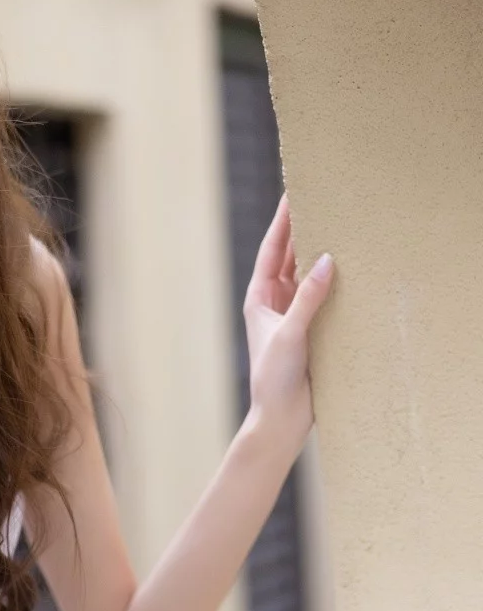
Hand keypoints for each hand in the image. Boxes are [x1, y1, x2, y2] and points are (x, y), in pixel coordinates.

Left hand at [243, 191, 334, 462]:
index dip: (283, 221)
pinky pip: (323, 296)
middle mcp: (275, 302)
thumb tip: (326, 260)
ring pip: (308, 275)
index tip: (292, 191)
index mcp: (260, 298)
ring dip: (321, 253)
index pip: (273, 250)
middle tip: (322, 198)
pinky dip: (334, 280)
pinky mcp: (311, 329)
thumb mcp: (290, 334)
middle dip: (304, 229)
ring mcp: (294, 315)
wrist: (280, 419)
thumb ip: (308, 298)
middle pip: (291, 257)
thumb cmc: (274, 378)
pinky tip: (350, 265)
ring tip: (339, 223)